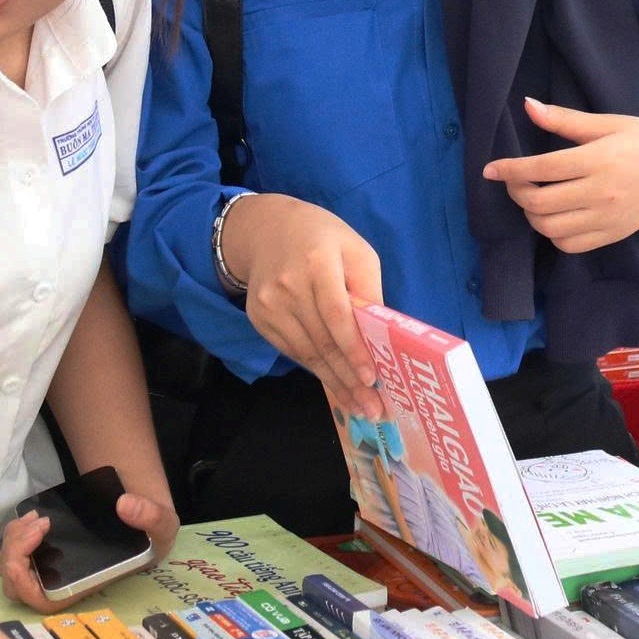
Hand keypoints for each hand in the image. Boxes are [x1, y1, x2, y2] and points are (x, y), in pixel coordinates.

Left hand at [0, 490, 178, 613]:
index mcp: (84, 587)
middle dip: (15, 554)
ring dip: (13, 543)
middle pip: (16, 586)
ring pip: (10, 570)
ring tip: (35, 519)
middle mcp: (63, 583)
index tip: (37, 539)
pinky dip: (15, 535)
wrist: (144, 519)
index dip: (24, 578)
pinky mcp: (45, 552)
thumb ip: (152, 517)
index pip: (41, 600)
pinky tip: (33, 518)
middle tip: (38, 524)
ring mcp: (50, 569)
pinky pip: (14, 554)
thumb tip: (125, 505)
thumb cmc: (152, 535)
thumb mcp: (164, 526)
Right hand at [219, 194, 384, 418]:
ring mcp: (268, 304)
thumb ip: (368, 289)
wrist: (268, 230)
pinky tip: (335, 385)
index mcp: (316, 261)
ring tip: (359, 406)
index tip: (372, 377)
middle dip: (349, 378)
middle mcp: (287, 285)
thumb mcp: (356, 250)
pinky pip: (292, 351)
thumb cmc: (324, 239)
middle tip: (373, 408)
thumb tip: (380, 335)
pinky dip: (316, 370)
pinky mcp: (259, 318)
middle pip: (321, 341)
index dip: (353, 348)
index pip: (335, 313)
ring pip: (306, 353)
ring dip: (334, 383)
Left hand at [482, 99, 638, 252]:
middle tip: (514, 181)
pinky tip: (554, 216)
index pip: (542, 169)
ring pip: (550, 228)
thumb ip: (565, 120)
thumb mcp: (609, 123)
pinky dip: (552, 233)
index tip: (490, 169)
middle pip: (540, 203)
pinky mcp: (612, 235)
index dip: (510, 170)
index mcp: (598, 159)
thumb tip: (527, 106)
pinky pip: (569, 244)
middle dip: (517, 193)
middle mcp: (601, 192)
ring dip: (531, 214)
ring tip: (533, 197)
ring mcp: (607, 218)